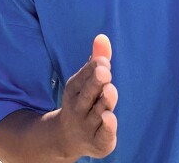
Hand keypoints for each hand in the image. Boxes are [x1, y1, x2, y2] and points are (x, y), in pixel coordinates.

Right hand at [56, 35, 117, 160]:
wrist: (68, 138)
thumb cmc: (84, 102)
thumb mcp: (86, 81)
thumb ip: (97, 59)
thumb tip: (103, 37)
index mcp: (75, 90)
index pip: (84, 77)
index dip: (94, 68)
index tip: (104, 61)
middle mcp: (79, 108)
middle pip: (88, 94)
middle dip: (96, 82)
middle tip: (104, 72)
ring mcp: (87, 126)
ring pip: (98, 112)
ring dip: (104, 102)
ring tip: (110, 90)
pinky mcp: (99, 142)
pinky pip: (103, 135)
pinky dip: (106, 127)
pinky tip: (110, 117)